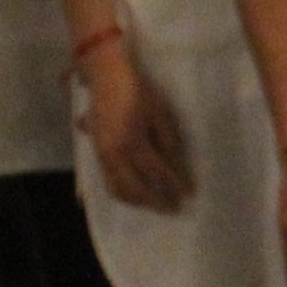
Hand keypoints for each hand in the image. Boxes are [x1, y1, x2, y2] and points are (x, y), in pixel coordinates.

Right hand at [76, 41, 195, 212]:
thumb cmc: (138, 90)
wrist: (106, 77)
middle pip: (135, 188)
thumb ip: (168, 140)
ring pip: (117, 190)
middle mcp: (114, 154)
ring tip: (155, 204)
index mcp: (132, 142)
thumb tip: (175, 165)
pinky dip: (123, 192)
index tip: (189, 194)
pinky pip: (108, 181)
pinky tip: (136, 194)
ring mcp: (102, 155)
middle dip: (155, 201)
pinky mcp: (96, 153)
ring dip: (137, 201)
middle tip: (173, 209)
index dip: (175, 184)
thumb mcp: (159, 112)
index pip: (158, 172)